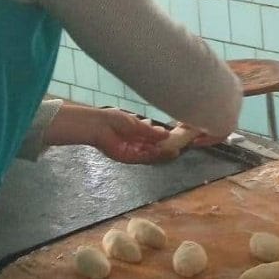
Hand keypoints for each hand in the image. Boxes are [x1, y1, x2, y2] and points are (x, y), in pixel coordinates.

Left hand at [45, 105, 169, 163]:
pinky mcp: (127, 158)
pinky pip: (143, 159)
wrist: (99, 126)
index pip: (152, 137)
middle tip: (179, 147)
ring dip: (162, 154)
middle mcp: (134, 142)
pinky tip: (163, 152)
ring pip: (150, 154)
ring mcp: (131, 151)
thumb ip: (151, 131)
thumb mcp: (137, 124)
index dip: (164, 138)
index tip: (175, 137)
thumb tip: (166, 133)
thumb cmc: (115, 120)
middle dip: (165, 148)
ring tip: (175, 151)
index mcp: (136, 131)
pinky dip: (154, 156)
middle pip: (153, 147)